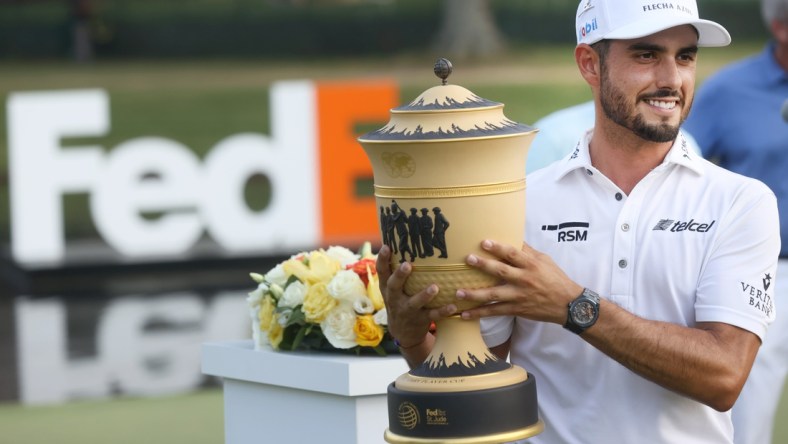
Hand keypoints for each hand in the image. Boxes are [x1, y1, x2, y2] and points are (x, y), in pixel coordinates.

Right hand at [376, 245, 454, 347]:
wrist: (403, 332)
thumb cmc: (400, 301)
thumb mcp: (392, 288)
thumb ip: (395, 270)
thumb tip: (401, 241)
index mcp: (388, 288)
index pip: (382, 272)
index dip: (382, 259)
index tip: (387, 246)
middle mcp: (395, 299)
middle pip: (394, 286)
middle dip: (400, 276)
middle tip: (407, 265)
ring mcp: (408, 310)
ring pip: (415, 303)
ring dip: (424, 295)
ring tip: (435, 287)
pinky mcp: (420, 320)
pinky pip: (433, 315)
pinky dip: (443, 311)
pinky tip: (453, 306)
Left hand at [455, 240, 582, 323]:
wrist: (569, 305)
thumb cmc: (556, 279)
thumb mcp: (545, 260)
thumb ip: (527, 251)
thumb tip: (513, 237)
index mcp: (531, 265)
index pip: (513, 254)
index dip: (498, 248)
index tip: (484, 242)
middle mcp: (524, 279)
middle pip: (501, 271)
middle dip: (483, 265)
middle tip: (467, 259)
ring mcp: (519, 296)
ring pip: (494, 295)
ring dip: (475, 294)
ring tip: (458, 292)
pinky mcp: (516, 309)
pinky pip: (495, 312)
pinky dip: (480, 313)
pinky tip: (465, 314)